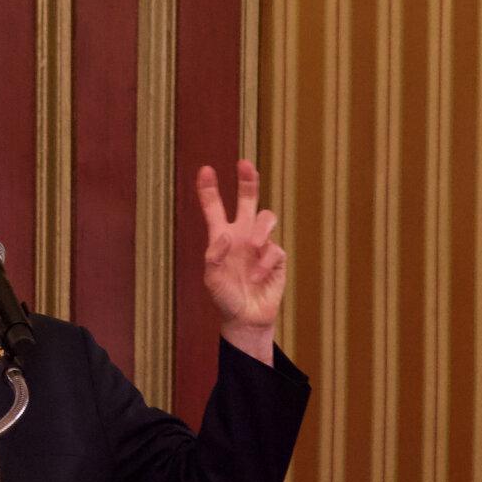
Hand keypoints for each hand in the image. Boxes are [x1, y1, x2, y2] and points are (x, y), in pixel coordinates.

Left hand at [196, 159, 283, 364]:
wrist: (245, 318)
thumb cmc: (225, 297)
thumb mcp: (212, 278)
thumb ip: (214, 256)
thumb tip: (226, 234)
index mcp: (222, 237)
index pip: (215, 208)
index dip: (209, 190)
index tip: (205, 170)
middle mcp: (242, 235)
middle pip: (248, 200)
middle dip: (247, 181)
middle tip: (244, 164)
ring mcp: (261, 245)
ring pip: (267, 218)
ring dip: (261, 229)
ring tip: (253, 246)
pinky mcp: (276, 258)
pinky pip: (274, 250)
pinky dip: (264, 263)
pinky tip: (257, 278)